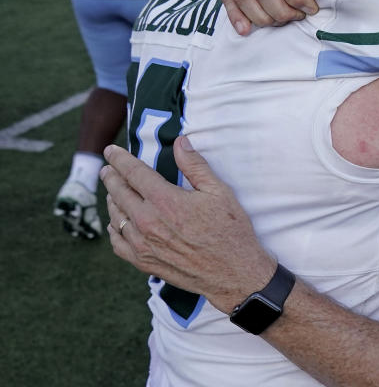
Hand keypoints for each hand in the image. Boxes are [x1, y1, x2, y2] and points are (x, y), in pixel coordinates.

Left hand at [100, 137, 275, 312]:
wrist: (234, 272)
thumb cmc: (230, 230)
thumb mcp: (219, 192)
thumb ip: (195, 166)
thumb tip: (181, 142)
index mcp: (166, 201)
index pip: (134, 173)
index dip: (120, 159)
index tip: (111, 151)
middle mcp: (148, 222)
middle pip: (119, 193)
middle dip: (111, 177)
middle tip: (108, 169)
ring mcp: (143, 244)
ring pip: (116, 217)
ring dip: (112, 201)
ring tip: (113, 192)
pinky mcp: (144, 262)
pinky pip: (118, 243)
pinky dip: (114, 229)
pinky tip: (117, 224)